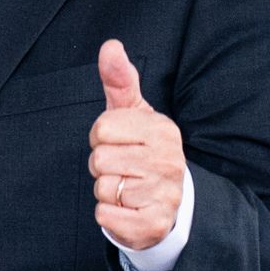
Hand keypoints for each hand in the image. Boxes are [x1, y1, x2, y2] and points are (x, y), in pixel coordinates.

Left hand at [87, 40, 186, 254]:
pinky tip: (128, 209)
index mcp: (162, 129)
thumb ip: (120, 81)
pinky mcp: (153, 224)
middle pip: (100, 159)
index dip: (101, 138)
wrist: (169, 204)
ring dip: (107, 191)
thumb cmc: (143, 152)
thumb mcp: (133, 114)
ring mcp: (164, 194)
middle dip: (103, 166)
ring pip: (102, 188)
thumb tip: (110, 46)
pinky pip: (105, 215)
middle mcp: (168, 160)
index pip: (102, 128)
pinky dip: (109, 214)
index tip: (120, 144)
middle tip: (123, 169)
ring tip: (128, 188)